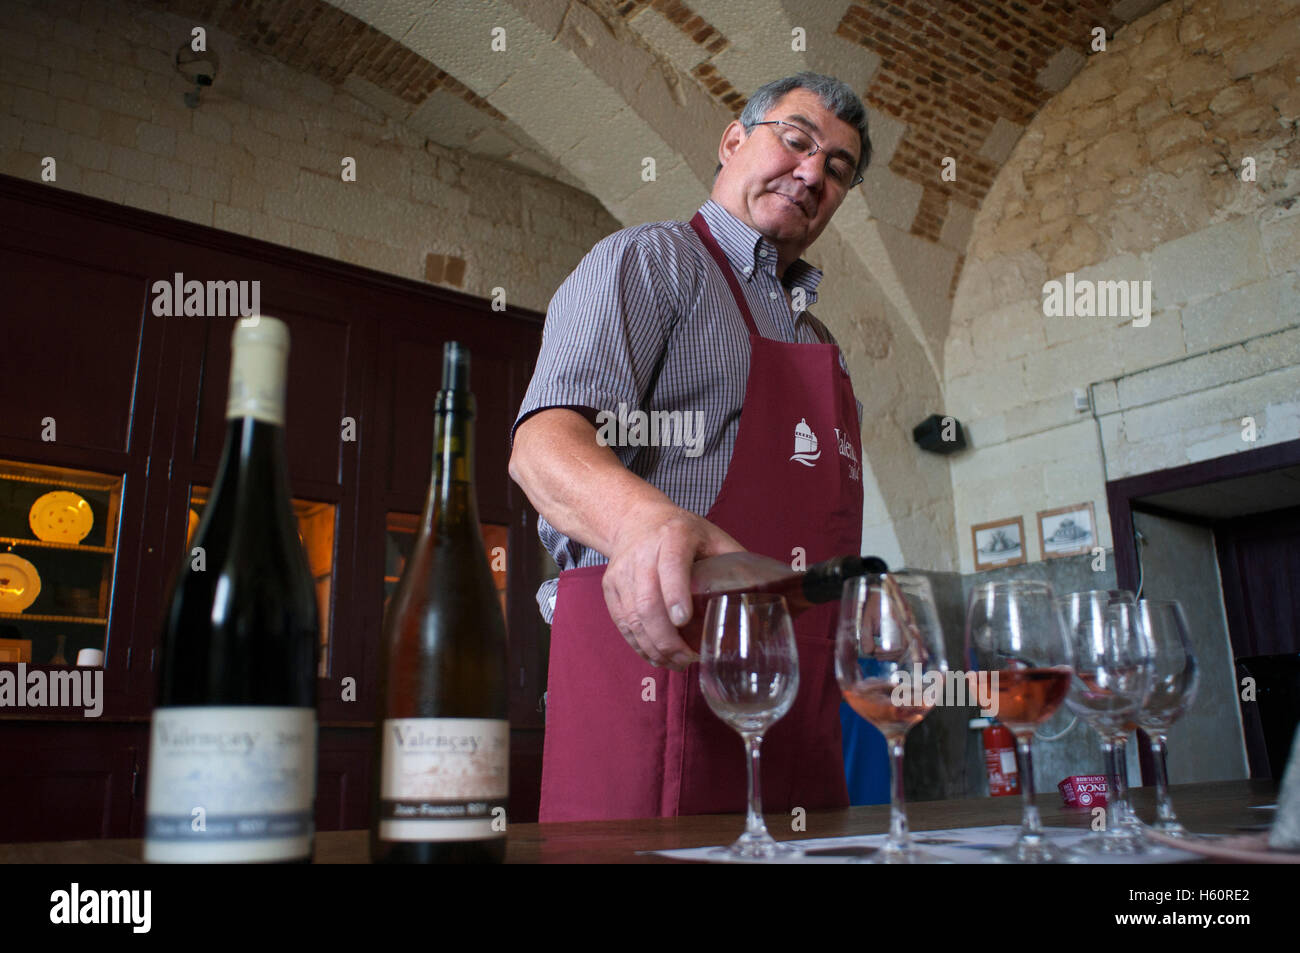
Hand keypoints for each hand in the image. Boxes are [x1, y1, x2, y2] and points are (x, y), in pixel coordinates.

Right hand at [602, 503, 742, 670]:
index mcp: (673, 535)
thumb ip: (735, 561)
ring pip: (632, 617)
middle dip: (666, 638)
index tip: (683, 620)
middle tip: (688, 659)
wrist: (635, 519)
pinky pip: (621, 622)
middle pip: (647, 601)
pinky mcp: (610, 586)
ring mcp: (622, 571)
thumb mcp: (712, 535)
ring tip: (676, 663)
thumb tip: (767, 595)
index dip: (675, 593)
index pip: (670, 564)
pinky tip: (657, 656)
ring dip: (653, 647)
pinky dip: (638, 644)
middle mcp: (643, 552)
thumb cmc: (681, 530)